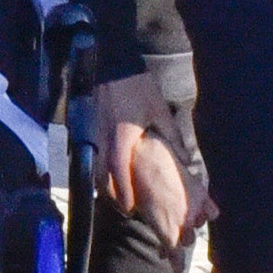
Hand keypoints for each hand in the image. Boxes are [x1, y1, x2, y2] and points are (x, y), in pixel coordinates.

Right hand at [93, 74, 209, 254]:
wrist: (112, 64)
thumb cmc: (137, 87)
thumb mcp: (159, 110)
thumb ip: (171, 136)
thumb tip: (186, 160)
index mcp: (123, 136)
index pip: (119, 171)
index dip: (124, 192)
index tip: (130, 208)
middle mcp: (103, 138)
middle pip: (101, 175)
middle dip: (110, 194)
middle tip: (123, 208)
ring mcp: (91, 133)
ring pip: (92, 166)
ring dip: (102, 183)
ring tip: (114, 196)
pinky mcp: (86, 127)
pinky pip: (88, 154)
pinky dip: (94, 168)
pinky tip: (103, 174)